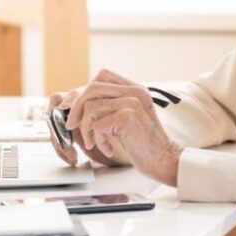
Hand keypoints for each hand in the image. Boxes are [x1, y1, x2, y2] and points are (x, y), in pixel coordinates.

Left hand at [64, 69, 183, 186]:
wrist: (164, 160)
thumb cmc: (144, 144)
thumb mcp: (126, 119)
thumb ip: (109, 107)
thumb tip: (79, 105)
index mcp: (135, 89)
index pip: (102, 76)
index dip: (84, 91)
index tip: (77, 110)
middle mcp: (135, 91)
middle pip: (92, 88)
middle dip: (77, 108)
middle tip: (72, 125)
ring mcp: (132, 102)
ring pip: (92, 107)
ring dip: (87, 129)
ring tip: (95, 143)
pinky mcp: (127, 117)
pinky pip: (98, 125)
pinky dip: (98, 140)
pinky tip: (109, 148)